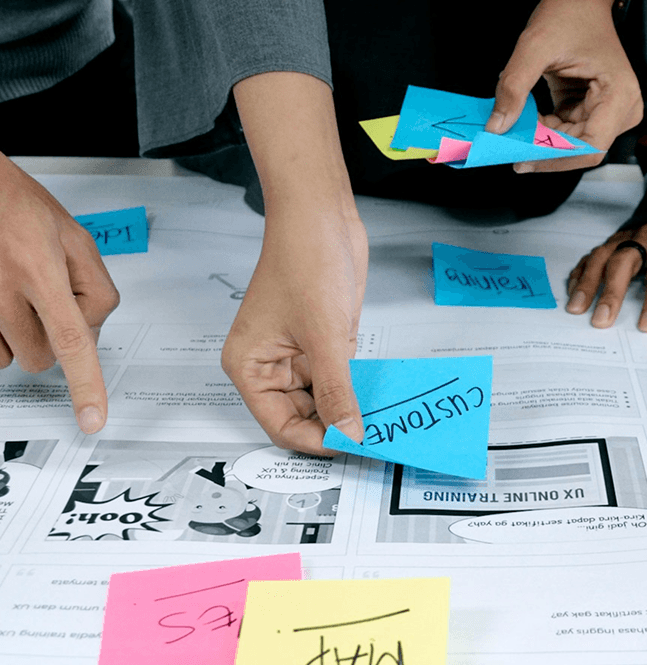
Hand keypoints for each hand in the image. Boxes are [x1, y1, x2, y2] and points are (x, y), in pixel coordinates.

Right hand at [0, 153, 117, 432]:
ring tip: (16, 293)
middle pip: (42, 356)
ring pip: (9, 356)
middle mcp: (1, 288)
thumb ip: (94, 290)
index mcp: (39, 269)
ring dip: (19, 338)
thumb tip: (90, 333)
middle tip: (47, 302)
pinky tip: (1, 302)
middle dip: (51, 341)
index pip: (70, 340)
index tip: (92, 418)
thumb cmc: (16, 204)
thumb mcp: (75, 238)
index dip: (84, 385)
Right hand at [222, 206, 367, 453]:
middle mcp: (271, 365)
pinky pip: (339, 380)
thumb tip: (347, 433)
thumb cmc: (304, 259)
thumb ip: (336, 390)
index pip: (280, 425)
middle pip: (302, 418)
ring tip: (379, 421)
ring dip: (349, 410)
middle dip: (334, 427)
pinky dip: (357, 390)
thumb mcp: (324, 335)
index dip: (314, 441)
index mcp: (250, 366)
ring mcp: (298, 356)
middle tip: (371, 438)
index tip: (349, 447)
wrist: (322, 217)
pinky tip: (379, 398)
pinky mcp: (323, 344)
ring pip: (324, 401)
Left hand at [485, 0, 642, 172]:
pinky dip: (543, 130)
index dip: (554, 159)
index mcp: (619, 96)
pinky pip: (566, 133)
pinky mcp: (593, 111)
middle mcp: (622, 109)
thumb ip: (513, 87)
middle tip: (507, 146)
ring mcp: (609, 112)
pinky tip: (524, 119)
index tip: (521, 160)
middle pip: (580, 150)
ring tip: (513, 127)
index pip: (589, 148)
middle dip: (544, 150)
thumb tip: (496, 127)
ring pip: (571, 145)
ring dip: (541, 140)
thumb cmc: (570, 10)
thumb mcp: (534, 46)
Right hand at [567, 220, 646, 330]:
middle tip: (602, 321)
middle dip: (610, 293)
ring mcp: (630, 235)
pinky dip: (582, 271)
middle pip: (624, 261)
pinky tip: (573, 291)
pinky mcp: (620, 238)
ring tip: (576, 308)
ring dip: (588, 282)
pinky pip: (596, 252)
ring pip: (603, 255)